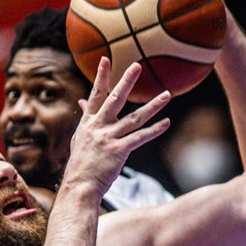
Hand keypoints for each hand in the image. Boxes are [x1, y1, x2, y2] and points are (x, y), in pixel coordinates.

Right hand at [67, 57, 171, 195]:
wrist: (79, 186)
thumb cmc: (81, 164)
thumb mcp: (80, 139)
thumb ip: (86, 118)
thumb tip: (82, 101)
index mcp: (88, 123)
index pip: (96, 95)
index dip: (101, 77)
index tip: (106, 59)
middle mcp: (98, 127)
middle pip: (115, 99)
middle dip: (126, 81)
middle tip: (137, 65)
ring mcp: (109, 138)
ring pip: (134, 118)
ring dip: (153, 106)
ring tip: (166, 94)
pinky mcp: (119, 151)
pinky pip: (140, 137)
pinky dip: (154, 130)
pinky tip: (166, 122)